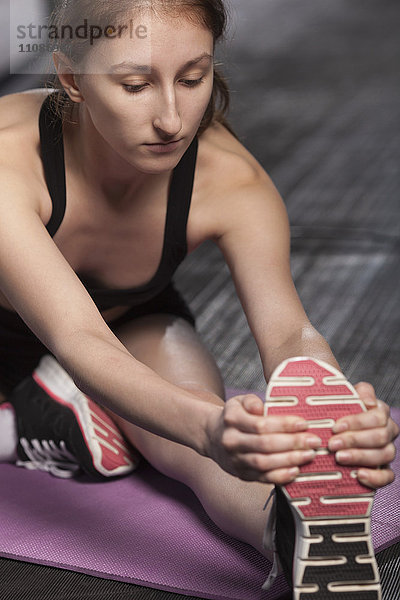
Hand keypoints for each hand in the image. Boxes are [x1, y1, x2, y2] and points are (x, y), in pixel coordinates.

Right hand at [205, 394, 320, 483]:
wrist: (212, 437)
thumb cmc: (234, 417)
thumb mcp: (238, 402)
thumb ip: (251, 401)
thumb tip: (261, 407)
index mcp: (232, 419)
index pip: (260, 424)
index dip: (284, 425)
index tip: (304, 424)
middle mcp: (231, 441)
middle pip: (264, 445)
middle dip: (293, 443)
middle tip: (314, 441)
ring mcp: (235, 460)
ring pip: (264, 463)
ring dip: (290, 460)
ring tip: (309, 455)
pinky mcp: (241, 474)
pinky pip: (262, 478)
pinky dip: (280, 476)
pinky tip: (295, 471)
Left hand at [328, 382, 398, 488]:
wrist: (334, 432)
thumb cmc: (339, 413)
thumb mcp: (343, 398)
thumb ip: (356, 394)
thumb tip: (368, 401)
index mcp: (380, 412)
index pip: (377, 417)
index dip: (357, 422)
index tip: (336, 427)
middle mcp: (387, 432)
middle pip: (380, 437)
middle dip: (354, 440)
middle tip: (333, 444)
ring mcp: (387, 451)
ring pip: (385, 455)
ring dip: (360, 456)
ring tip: (339, 457)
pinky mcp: (384, 470)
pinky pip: (388, 476)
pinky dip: (375, 477)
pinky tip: (358, 475)